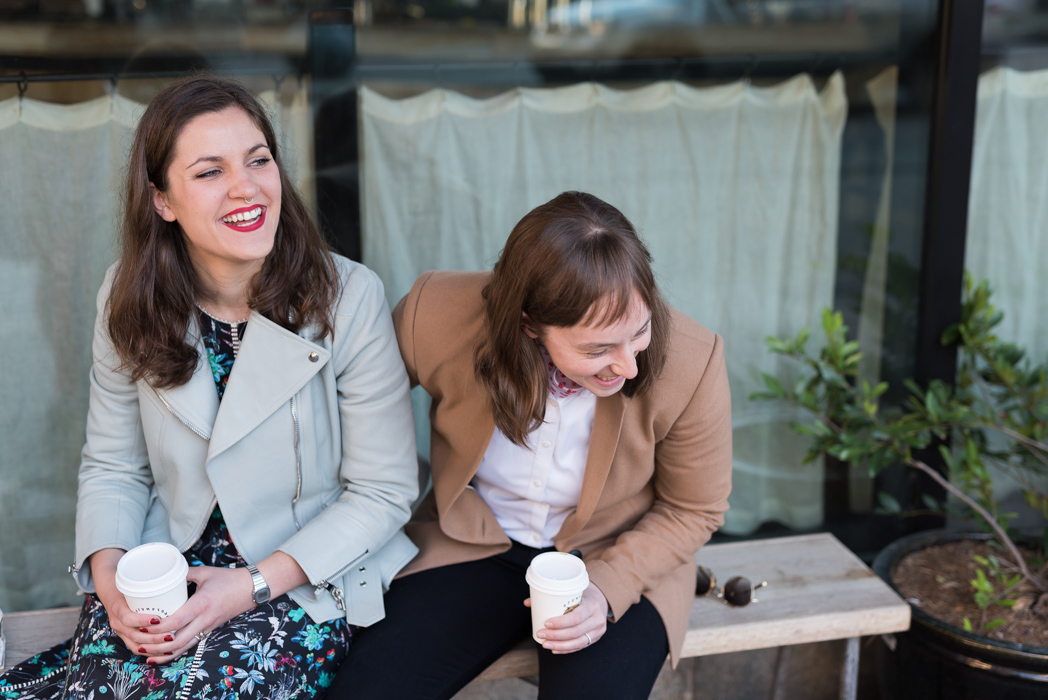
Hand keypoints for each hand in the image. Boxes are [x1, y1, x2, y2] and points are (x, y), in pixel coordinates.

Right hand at [90, 549, 174, 662]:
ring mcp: (120, 631)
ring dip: (154, 647)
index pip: (127, 618)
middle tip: (172, 635)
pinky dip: (149, 652)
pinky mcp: (126, 635)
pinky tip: (163, 652)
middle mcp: (116, 622)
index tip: (158, 619)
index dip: (141, 621)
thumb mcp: (133, 576)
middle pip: (134, 635)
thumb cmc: (126, 581)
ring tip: (171, 644)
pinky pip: (136, 648)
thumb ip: (151, 575)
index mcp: (117, 607)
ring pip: (136, 645)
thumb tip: (180, 568)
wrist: (109, 588)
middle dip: (154, 638)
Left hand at [132, 565, 255, 663]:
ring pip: (183, 647)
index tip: (143, 625)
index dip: (158, 627)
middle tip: (138, 640)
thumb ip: (183, 574)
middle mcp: (204, 619)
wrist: (251, 588)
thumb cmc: (228, 578)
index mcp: (202, 604)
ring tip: (145, 653)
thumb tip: (165, 574)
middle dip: (156, 644)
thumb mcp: (204, 572)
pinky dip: (174, 653)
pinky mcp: (209, 630)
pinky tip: (161, 655)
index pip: (177, 621)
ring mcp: (207, 627)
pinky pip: (190, 646)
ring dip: (163, 653)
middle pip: (177, 641)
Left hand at [526, 582, 608, 653]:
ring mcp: (598, 631)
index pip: (576, 617)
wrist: (602, 599)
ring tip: (545, 644)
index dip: (560, 623)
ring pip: (578, 643)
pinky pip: (580, 647)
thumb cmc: (583, 594)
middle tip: (541, 634)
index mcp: (592, 605)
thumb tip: (528, 602)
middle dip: (556, 636)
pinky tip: (555, 649)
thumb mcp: (573, 591)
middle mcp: (597, 619)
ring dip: (559, 645)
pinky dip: (566, 650)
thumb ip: (552, 596)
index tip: (546, 623)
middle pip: (575, 632)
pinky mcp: (596, 638)